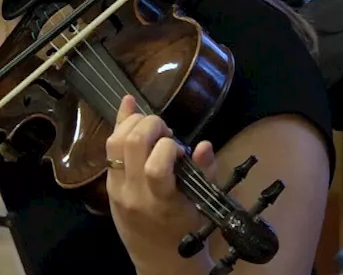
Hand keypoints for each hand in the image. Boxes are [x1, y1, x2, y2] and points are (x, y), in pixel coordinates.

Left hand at [106, 95, 216, 272]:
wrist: (157, 257)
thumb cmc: (185, 228)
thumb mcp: (202, 202)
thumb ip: (205, 172)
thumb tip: (204, 145)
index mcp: (161, 201)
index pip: (155, 167)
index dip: (169, 147)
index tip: (180, 149)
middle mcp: (133, 193)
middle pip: (131, 144)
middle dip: (151, 124)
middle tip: (166, 131)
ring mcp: (116, 189)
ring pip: (114, 143)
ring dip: (133, 123)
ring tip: (152, 128)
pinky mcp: (108, 186)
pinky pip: (109, 151)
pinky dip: (121, 129)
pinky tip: (132, 115)